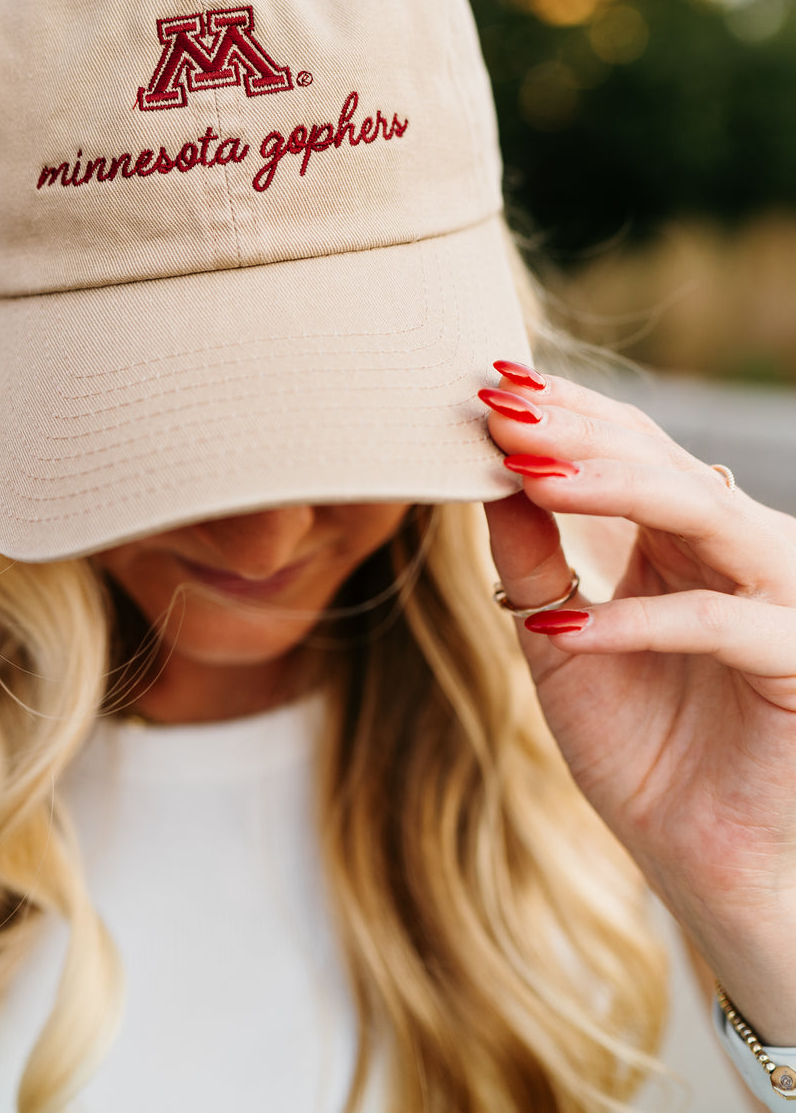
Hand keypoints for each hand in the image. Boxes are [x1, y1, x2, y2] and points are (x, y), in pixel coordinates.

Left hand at [480, 363, 795, 1040]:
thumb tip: (484, 476)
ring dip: (615, 487)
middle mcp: (737, 554)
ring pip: (705, 513)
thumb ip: (533, 564)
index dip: (566, 413)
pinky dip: (641, 622)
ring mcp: (776, 602)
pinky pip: (720, 624)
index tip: (488, 384)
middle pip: (663, 462)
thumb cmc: (642, 752)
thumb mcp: (560, 646)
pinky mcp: (795, 664)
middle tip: (501, 408)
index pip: (630, 448)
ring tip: (532, 473)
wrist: (703, 866)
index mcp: (683, 540)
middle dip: (578, 432)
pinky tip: (565, 627)